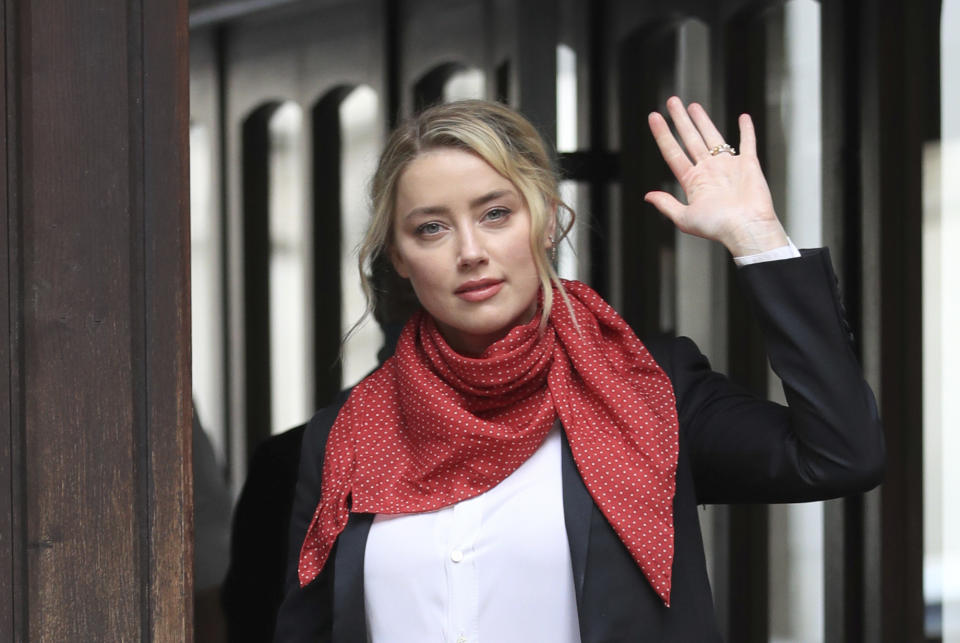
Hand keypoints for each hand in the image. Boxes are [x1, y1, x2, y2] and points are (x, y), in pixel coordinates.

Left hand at [644, 96, 787, 255]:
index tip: (654, 117)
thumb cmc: (718, 227)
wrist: (746, 228)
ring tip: (692, 106)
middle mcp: (709, 170)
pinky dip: (746, 130)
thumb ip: (666, 205)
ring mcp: (728, 166)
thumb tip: (648, 196)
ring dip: (703, 120)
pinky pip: (747, 143)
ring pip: (712, 136)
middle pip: (690, 138)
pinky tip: (743, 118)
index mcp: (693, 181)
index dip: (663, 134)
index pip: (673, 152)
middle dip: (680, 120)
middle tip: (672, 102)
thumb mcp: (684, 218)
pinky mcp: (748, 164)